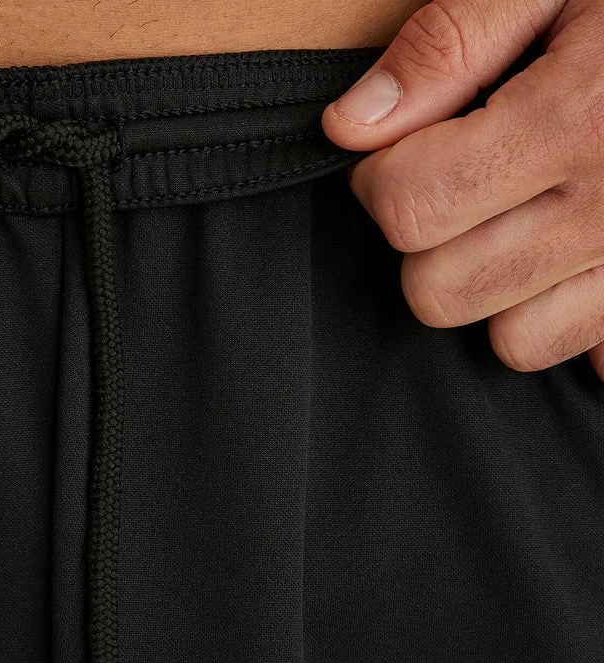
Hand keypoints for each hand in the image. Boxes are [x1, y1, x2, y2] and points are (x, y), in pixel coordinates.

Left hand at [321, 0, 603, 380]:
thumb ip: (451, 42)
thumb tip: (349, 125)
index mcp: (572, 117)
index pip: (410, 206)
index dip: (381, 179)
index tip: (398, 152)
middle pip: (441, 291)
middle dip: (426, 243)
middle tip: (458, 185)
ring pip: (510, 340)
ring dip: (493, 290)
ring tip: (519, 219)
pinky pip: (591, 355)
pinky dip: (569, 319)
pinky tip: (574, 259)